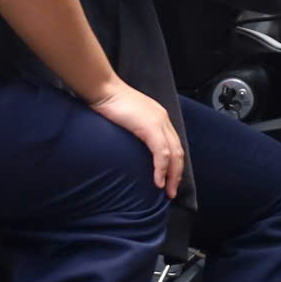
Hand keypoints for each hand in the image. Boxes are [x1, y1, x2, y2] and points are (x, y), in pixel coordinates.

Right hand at [88, 80, 184, 196]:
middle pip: (178, 151)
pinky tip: (157, 181)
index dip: (174, 164)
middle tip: (171, 192)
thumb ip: (135, 131)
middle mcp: (163, 119)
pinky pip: (161, 153)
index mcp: (159, 118)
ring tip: (167, 191)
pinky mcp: (151, 127)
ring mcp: (159, 122)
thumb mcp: (127, 119)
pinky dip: (161, 169)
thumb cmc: (108, 103)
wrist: (103, 90)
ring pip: (173, 154)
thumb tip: (132, 149)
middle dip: (176, 174)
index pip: (173, 144)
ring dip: (172, 175)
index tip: (169, 180)